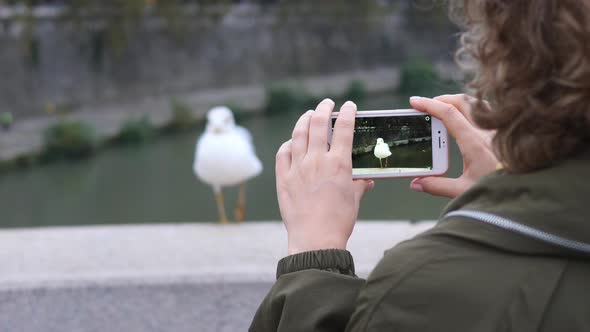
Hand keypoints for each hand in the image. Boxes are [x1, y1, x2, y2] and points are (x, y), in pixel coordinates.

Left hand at [275, 99, 373, 254]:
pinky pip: (282, 153)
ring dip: (304, 120)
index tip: (349, 106)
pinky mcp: (284, 178)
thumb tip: (366, 181)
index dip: (348, 113)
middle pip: (318, 124)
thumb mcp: (354, 200)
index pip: (345, 129)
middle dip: (324, 109)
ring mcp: (298, 168)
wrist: (315, 239)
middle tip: (327, 104)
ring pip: (298, 134)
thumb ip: (359, 185)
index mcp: (339, 164)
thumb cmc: (338, 222)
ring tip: (309, 114)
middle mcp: (317, 161)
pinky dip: (287, 144)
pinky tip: (291, 142)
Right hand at [409, 94, 498, 198]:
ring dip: (458, 103)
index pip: (448, 113)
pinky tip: (469, 120)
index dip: (429, 105)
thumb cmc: (500, 190)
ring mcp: (497, 131)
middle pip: (462, 101)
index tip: (415, 102)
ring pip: (477, 104)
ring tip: (446, 110)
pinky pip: (488, 113)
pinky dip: (473, 110)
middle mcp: (486, 131)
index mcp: (474, 142)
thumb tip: (416, 184)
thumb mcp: (464, 190)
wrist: (529, 191)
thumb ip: (438, 186)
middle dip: (441, 99)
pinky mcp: (505, 135)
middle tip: (427, 105)